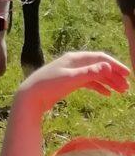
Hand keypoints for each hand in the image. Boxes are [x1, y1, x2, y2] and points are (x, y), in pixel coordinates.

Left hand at [12, 50, 129, 113]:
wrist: (31, 96)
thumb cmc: (49, 86)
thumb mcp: (71, 79)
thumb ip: (90, 73)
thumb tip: (108, 65)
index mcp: (75, 59)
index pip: (100, 58)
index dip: (115, 65)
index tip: (128, 74)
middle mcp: (74, 63)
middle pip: (99, 66)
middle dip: (114, 75)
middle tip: (127, 87)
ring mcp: (72, 72)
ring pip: (95, 75)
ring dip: (108, 82)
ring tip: (121, 92)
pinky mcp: (69, 82)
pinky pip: (88, 82)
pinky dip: (98, 87)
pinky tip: (107, 94)